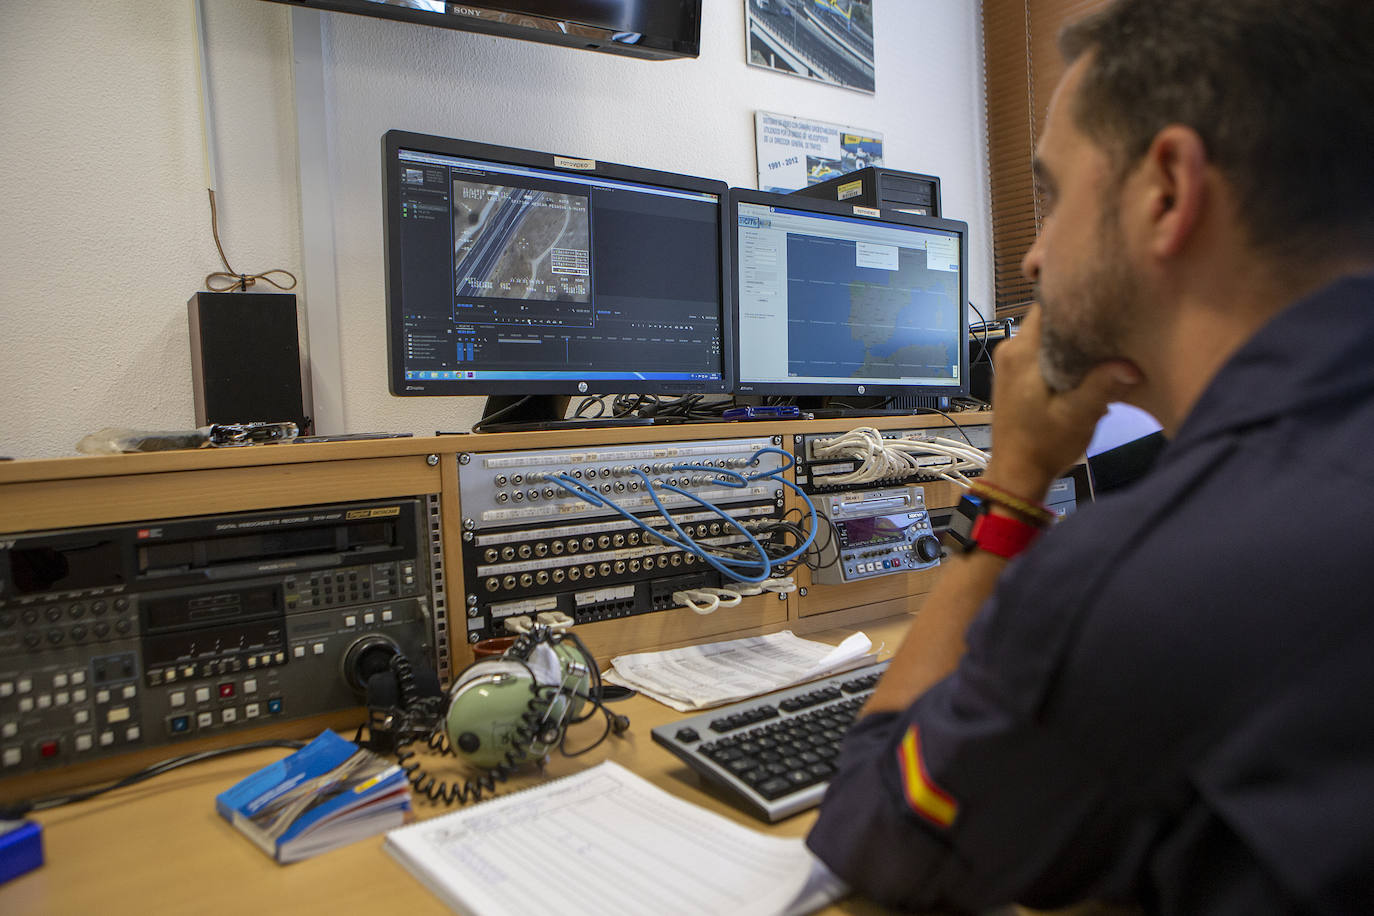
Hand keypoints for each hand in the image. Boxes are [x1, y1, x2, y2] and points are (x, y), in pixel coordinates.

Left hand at [985, 307, 1141, 499]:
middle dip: (1080, 320)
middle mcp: (1012, 350)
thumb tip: (1128, 364)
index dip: (1075, 297)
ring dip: (1074, 340)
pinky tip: (1087, 368)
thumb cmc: (1042, 446)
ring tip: (1104, 344)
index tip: (1103, 296)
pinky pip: (1043, 351)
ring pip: (1048, 334)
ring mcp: (1012, 362)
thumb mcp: (1077, 416)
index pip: (1047, 303)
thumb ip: (1100, 386)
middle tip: (1112, 322)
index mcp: (1022, 352)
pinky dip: (1065, 355)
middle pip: (1049, 317)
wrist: (1017, 471)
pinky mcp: (1017, 375)